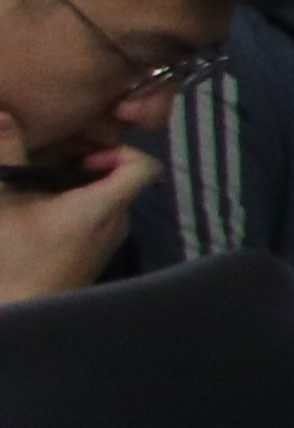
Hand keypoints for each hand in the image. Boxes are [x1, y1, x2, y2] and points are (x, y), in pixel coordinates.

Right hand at [0, 150, 156, 302]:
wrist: (21, 314)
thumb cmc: (14, 259)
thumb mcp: (5, 200)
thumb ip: (7, 153)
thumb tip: (4, 113)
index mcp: (105, 207)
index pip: (144, 166)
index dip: (119, 150)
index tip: (82, 154)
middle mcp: (116, 224)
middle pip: (118, 179)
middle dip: (84, 165)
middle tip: (47, 162)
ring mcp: (106, 243)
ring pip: (102, 199)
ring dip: (72, 187)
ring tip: (35, 188)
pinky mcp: (93, 256)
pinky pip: (93, 220)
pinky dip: (70, 208)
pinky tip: (36, 213)